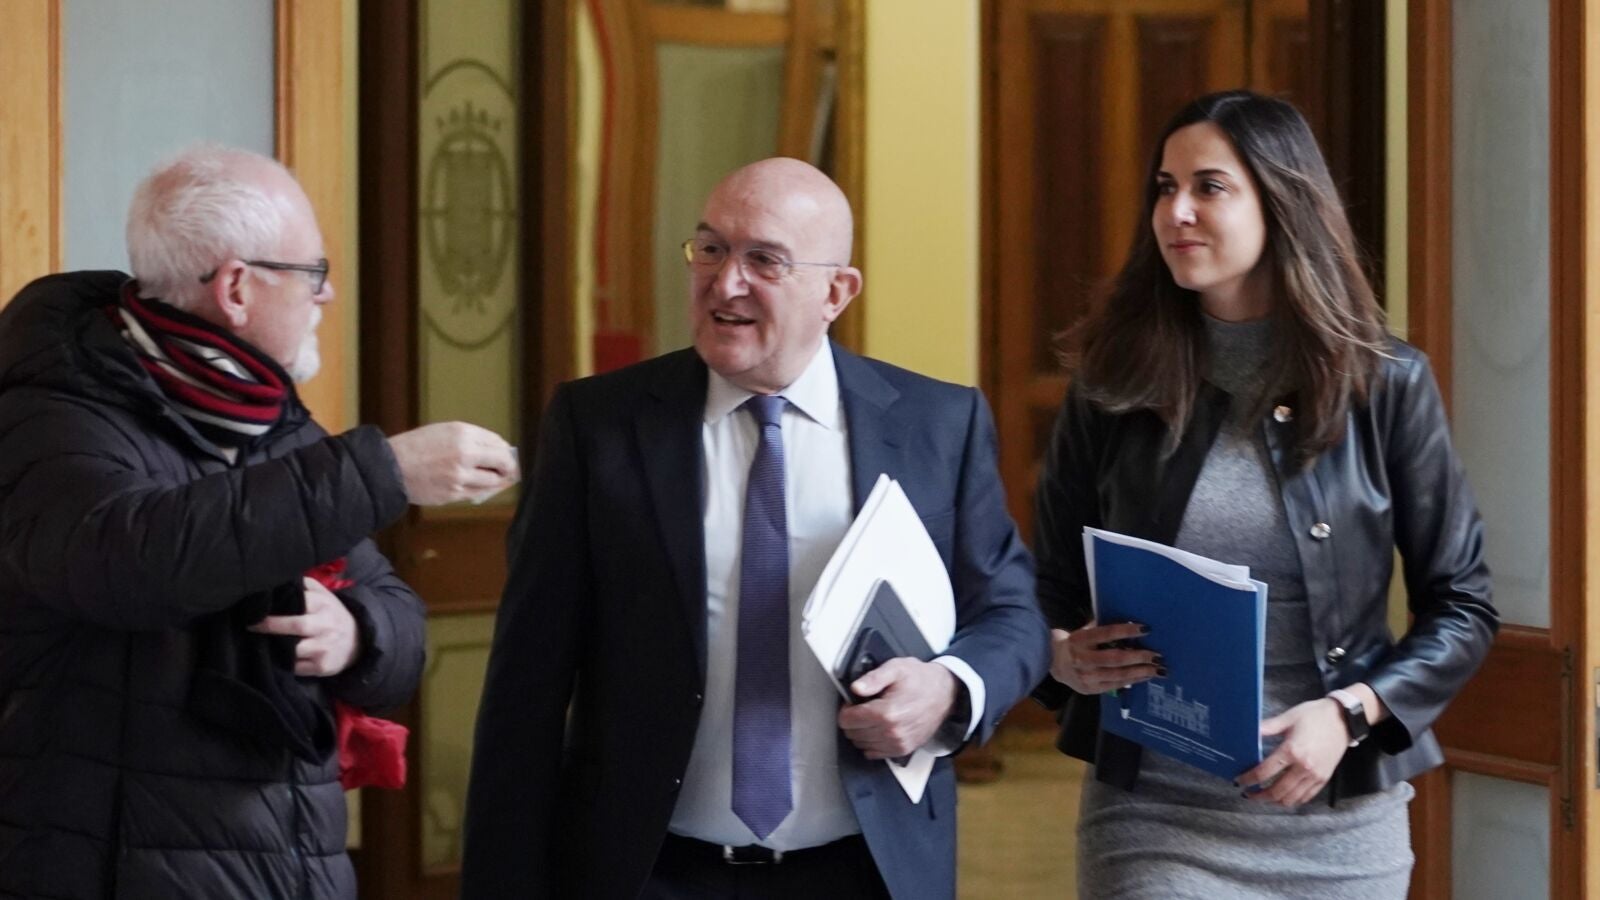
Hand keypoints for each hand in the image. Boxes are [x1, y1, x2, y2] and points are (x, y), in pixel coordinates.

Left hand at [249, 577, 361, 675]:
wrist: (358, 642)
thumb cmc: (332, 616)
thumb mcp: (325, 596)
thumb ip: (305, 585)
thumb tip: (278, 581)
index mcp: (324, 605)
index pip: (301, 602)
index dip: (278, 606)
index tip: (257, 610)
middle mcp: (326, 626)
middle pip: (296, 626)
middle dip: (271, 626)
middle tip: (251, 626)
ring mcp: (325, 648)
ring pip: (293, 650)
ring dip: (276, 647)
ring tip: (262, 643)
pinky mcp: (322, 667)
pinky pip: (296, 667)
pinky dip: (285, 663)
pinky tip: (279, 657)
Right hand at [387, 422, 519, 504]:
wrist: (391, 467)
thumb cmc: (416, 447)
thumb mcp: (445, 431)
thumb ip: (472, 438)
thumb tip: (498, 448)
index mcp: (462, 434)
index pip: (498, 443)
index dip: (506, 450)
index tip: (507, 454)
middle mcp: (464, 455)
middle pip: (503, 463)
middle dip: (509, 467)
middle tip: (510, 469)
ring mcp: (459, 477)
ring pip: (493, 482)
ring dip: (497, 480)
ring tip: (496, 478)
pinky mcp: (453, 494)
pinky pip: (478, 494)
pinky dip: (483, 490)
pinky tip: (481, 487)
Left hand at [837, 658, 958, 759]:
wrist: (945, 694)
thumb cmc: (920, 680)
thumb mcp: (896, 668)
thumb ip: (873, 678)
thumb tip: (855, 688)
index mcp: (886, 712)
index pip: (847, 720)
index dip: (846, 709)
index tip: (853, 702)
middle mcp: (892, 732)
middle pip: (853, 733)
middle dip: (852, 720)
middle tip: (863, 707)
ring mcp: (898, 743)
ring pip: (861, 744)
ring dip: (861, 732)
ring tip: (872, 717)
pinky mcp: (903, 750)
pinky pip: (874, 753)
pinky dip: (871, 742)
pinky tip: (878, 729)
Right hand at [1049, 621, 1161, 693]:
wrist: (1055, 664)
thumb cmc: (1074, 643)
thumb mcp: (1083, 631)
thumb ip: (1102, 628)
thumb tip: (1130, 623)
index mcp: (1079, 640)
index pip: (1106, 633)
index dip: (1126, 631)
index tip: (1146, 628)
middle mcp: (1082, 659)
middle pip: (1115, 658)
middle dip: (1139, 657)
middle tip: (1157, 655)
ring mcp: (1086, 677)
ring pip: (1118, 675)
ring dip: (1141, 672)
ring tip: (1157, 669)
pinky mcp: (1091, 689)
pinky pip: (1116, 685)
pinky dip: (1133, 680)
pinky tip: (1145, 676)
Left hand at [1236, 698, 1350, 806]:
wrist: (1343, 719)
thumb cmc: (1315, 715)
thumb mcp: (1288, 718)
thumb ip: (1267, 727)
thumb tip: (1248, 732)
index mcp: (1292, 751)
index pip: (1264, 772)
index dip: (1248, 779)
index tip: (1239, 781)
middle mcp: (1304, 767)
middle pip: (1276, 792)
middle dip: (1259, 796)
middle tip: (1248, 793)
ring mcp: (1315, 775)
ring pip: (1291, 799)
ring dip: (1274, 801)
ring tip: (1263, 796)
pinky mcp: (1324, 779)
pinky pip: (1305, 797)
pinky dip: (1291, 800)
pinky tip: (1282, 795)